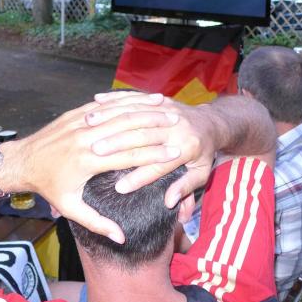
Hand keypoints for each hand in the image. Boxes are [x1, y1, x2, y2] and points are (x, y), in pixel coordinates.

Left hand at [10, 100, 180, 243]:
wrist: (22, 161)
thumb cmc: (48, 187)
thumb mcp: (70, 208)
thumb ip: (97, 223)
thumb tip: (121, 238)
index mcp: (87, 161)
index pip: (128, 156)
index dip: (154, 154)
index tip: (176, 153)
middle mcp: (85, 138)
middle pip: (127, 129)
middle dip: (155, 127)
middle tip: (179, 126)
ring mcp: (80, 122)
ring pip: (118, 113)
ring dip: (144, 110)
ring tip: (167, 109)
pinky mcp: (76, 113)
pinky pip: (105, 104)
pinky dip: (125, 101)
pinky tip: (143, 99)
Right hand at [88, 91, 218, 207]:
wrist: (213, 123)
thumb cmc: (204, 153)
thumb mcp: (202, 174)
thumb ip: (186, 189)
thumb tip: (169, 202)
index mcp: (187, 148)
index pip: (159, 166)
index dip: (139, 177)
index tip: (119, 188)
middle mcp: (177, 127)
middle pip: (141, 137)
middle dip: (116, 146)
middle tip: (94, 156)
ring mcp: (168, 110)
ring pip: (134, 114)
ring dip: (110, 120)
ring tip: (89, 129)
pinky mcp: (160, 100)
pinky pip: (134, 98)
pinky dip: (114, 101)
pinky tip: (95, 104)